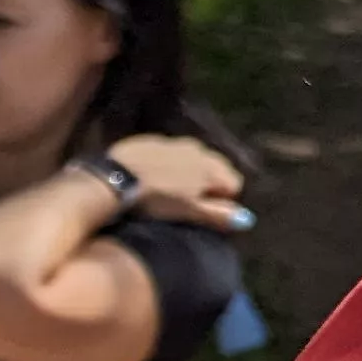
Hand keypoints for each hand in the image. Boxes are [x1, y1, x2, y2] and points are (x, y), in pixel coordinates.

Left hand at [98, 133, 253, 231]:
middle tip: (187, 202)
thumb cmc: (155, 200)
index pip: (234, 184)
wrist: (114, 178)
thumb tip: (247, 220)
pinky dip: (166, 164)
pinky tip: (151, 176)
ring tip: (168, 190)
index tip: (203, 211)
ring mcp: (174, 142)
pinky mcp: (151, 140)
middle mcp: (198, 149)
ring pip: (192, 159)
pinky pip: (168, 153)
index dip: (222, 200)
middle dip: (208, 184)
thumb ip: (218, 214)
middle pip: (215, 169)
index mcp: (211, 168)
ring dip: (187, 172)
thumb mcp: (188, 211)